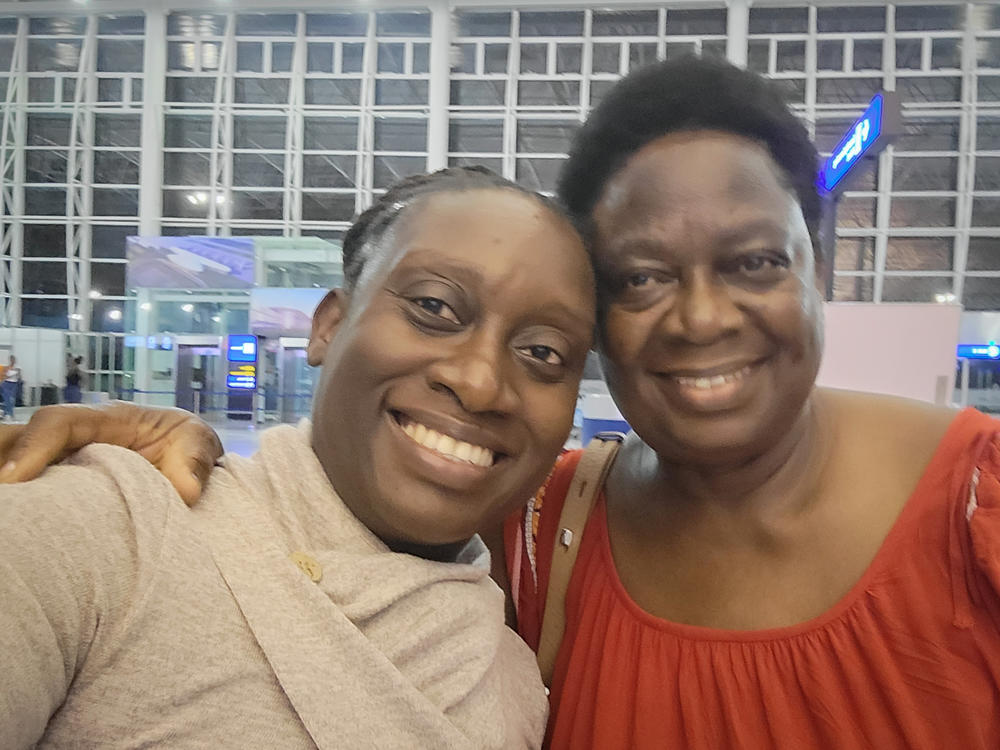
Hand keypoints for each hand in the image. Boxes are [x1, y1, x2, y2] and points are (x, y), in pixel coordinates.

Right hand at [0, 402, 223, 505]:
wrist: (189, 456)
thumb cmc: (188, 444)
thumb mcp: (199, 443)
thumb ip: (194, 461)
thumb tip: (186, 490)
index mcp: (107, 419)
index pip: (59, 422)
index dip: (33, 446)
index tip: (14, 479)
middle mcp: (76, 435)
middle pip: (19, 438)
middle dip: (5, 464)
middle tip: (5, 505)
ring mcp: (63, 457)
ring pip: (16, 459)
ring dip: (11, 481)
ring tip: (9, 516)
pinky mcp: (61, 479)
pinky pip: (31, 485)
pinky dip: (21, 500)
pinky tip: (20, 524)